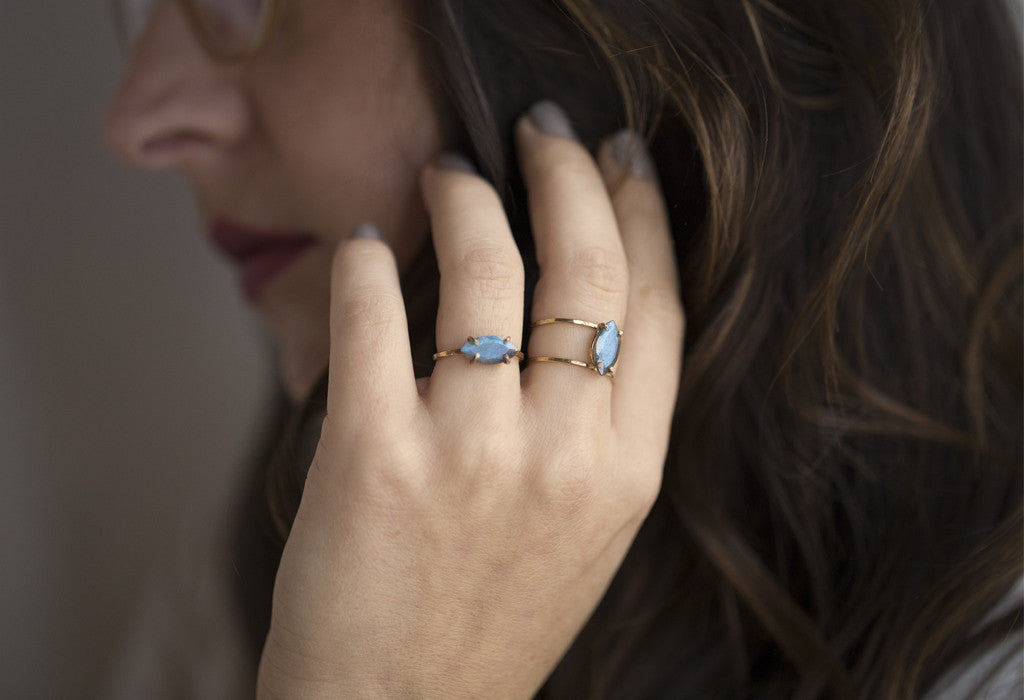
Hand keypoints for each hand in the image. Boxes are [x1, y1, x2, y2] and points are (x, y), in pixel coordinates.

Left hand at [257, 105, 683, 697]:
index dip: (643, 214)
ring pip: (485, 274)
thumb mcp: (586, 533)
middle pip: (586, 269)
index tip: (623, 160)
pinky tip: (365, 242)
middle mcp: (563, 457)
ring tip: (449, 173)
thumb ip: (598, 429)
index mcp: (626, 473)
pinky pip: (373, 320)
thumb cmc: (491, 622)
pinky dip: (365, 263)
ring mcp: (471, 457)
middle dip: (567, 174)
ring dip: (466, 200)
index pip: (655, 306)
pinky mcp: (374, 460)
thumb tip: (574, 306)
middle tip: (540, 131)